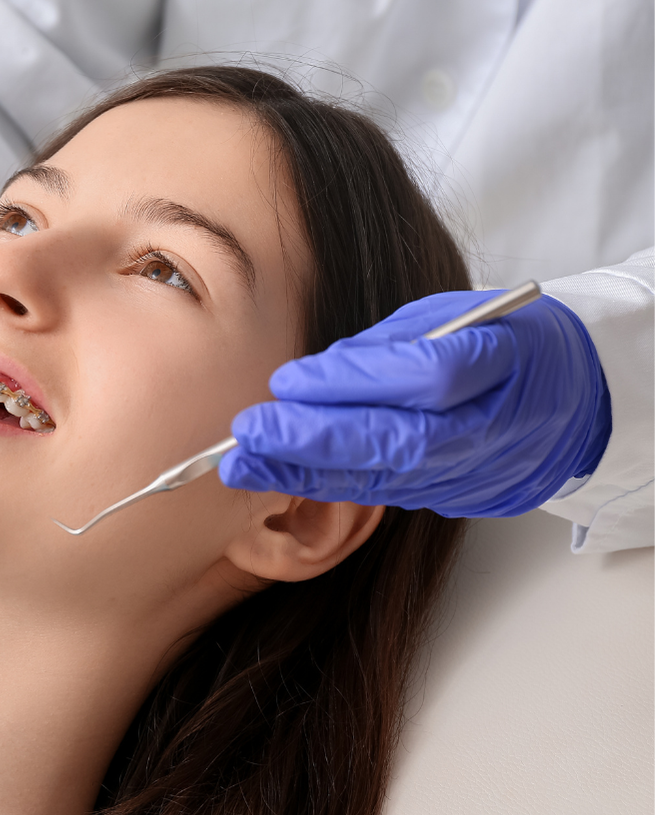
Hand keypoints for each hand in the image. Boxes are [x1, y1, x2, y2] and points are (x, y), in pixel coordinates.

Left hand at [220, 289, 612, 516]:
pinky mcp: (450, 498)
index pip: (427, 377)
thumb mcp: (460, 315)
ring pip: (383, 478)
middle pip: (398, 441)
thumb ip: (390, 344)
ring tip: (243, 463)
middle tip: (251, 432)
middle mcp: (488, 431)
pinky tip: (276, 475)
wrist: (572, 403)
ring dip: (306, 473)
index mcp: (503, 366)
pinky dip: (325, 485)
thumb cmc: (506, 342)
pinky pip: (382, 493)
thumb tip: (311, 376)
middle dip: (316, 439)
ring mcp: (470, 474)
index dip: (355, 381)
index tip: (288, 380)